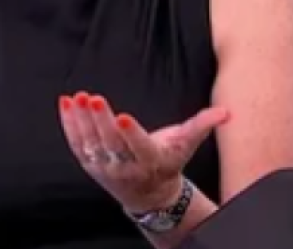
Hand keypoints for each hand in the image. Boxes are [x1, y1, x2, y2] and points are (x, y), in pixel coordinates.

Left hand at [58, 92, 229, 212]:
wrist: (149, 194)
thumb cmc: (168, 162)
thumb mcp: (186, 145)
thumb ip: (202, 125)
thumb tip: (226, 112)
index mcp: (150, 160)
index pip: (139, 146)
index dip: (131, 132)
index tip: (122, 116)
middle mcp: (125, 166)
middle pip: (111, 143)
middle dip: (101, 120)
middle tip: (93, 98)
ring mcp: (104, 166)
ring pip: (91, 143)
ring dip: (82, 120)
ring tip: (78, 97)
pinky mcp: (89, 163)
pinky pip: (76, 143)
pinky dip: (69, 124)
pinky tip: (66, 103)